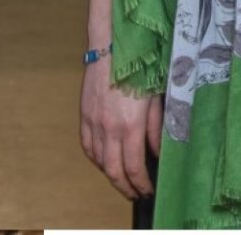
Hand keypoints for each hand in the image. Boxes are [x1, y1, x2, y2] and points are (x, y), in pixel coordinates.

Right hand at [79, 60, 160, 199]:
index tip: (148, 190)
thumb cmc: (138, 69)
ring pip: (98, 160)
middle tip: (134, 193)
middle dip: (124, 187)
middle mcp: (109, 128)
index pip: (133, 167)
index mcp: (130, 126)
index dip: (141, 184)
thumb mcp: (156, 100)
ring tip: (122, 179)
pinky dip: (95, 158)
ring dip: (110, 174)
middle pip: (112, 170)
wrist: (111, 47)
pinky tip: (104, 161)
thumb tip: (156, 153)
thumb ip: (156, 130)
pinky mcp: (84, 114)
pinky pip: (87, 145)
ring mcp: (93, 122)